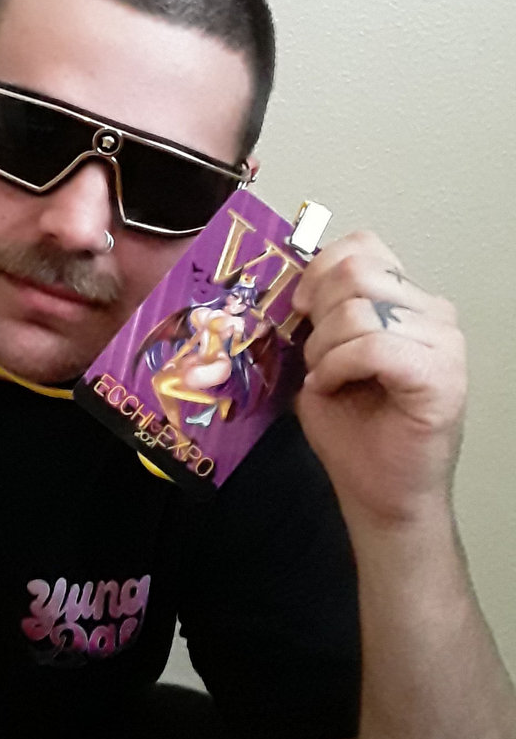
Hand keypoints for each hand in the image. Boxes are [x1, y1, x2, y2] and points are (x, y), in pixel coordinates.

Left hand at [291, 231, 466, 527]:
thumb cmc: (352, 427)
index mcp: (405, 301)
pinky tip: (332, 389)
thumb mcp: (321, 354)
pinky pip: (372, 345)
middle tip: (316, 358)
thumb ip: (319, 313)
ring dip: (323, 349)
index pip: (362, 247)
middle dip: (317, 315)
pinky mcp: (441, 375)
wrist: (380, 492)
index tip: (300, 311)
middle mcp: (432, 313)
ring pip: (357, 309)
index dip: (318, 272)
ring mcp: (444, 342)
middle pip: (355, 271)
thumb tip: (293, 285)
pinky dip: (337, 367)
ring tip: (328, 380)